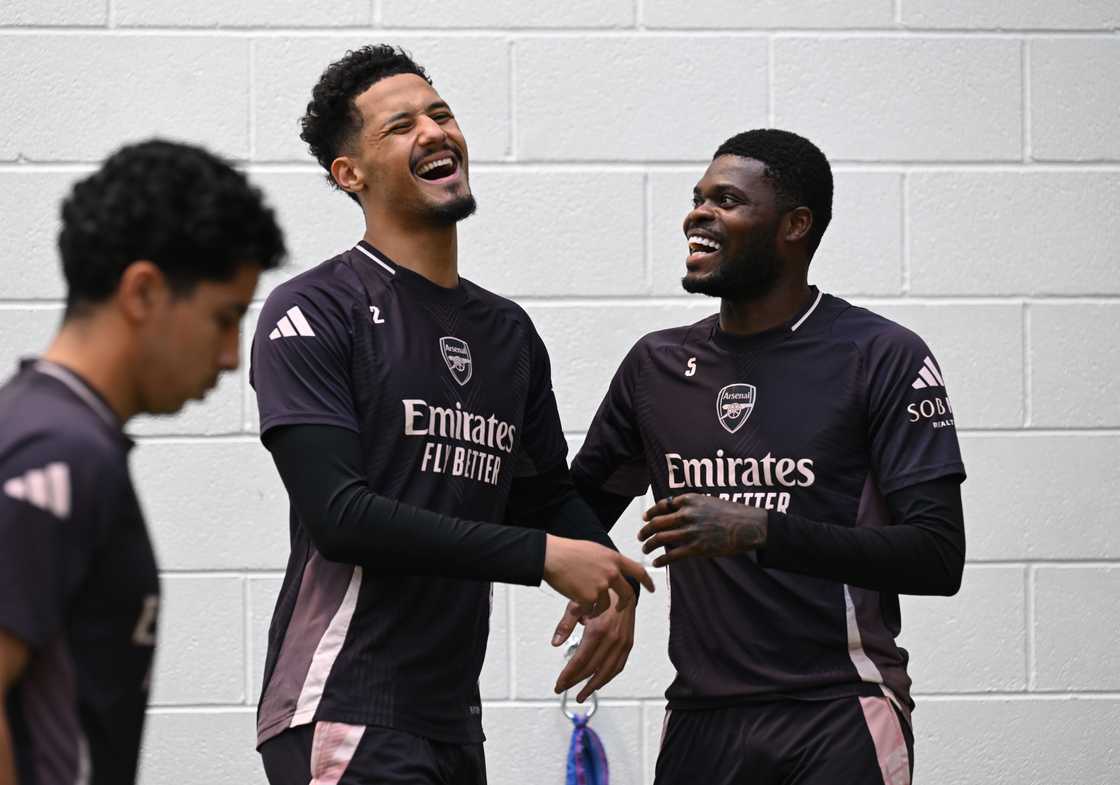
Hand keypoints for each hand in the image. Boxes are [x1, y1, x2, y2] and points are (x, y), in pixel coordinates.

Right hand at [542, 536, 653, 616]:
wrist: (552, 556)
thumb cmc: (568, 551)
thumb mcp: (595, 550)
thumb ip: (607, 562)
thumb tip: (613, 570)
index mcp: (614, 559)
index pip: (638, 570)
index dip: (647, 581)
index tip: (652, 588)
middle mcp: (611, 572)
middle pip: (627, 594)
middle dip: (623, 604)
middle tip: (619, 607)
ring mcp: (601, 585)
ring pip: (606, 605)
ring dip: (598, 609)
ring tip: (588, 607)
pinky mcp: (589, 597)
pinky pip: (591, 609)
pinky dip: (585, 611)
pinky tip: (578, 607)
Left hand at [551, 589, 635, 701]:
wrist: (624, 586)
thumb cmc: (600, 594)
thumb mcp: (577, 604)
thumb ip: (565, 624)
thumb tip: (555, 643)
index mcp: (598, 629)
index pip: (580, 661)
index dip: (568, 676)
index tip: (559, 684)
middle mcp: (612, 639)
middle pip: (591, 669)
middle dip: (575, 682)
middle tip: (563, 688)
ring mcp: (622, 643)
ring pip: (607, 672)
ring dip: (593, 686)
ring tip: (581, 695)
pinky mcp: (629, 644)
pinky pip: (618, 666)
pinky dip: (608, 677)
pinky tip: (598, 682)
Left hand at [638, 494, 766, 566]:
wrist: (749, 525)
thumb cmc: (733, 513)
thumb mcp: (709, 501)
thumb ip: (692, 506)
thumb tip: (679, 512)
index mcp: (689, 500)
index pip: (662, 505)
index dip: (651, 513)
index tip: (646, 518)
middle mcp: (686, 514)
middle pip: (657, 522)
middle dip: (645, 530)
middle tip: (640, 536)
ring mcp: (690, 531)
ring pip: (660, 538)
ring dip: (649, 544)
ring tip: (645, 548)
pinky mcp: (696, 548)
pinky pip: (672, 555)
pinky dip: (661, 559)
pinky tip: (656, 562)